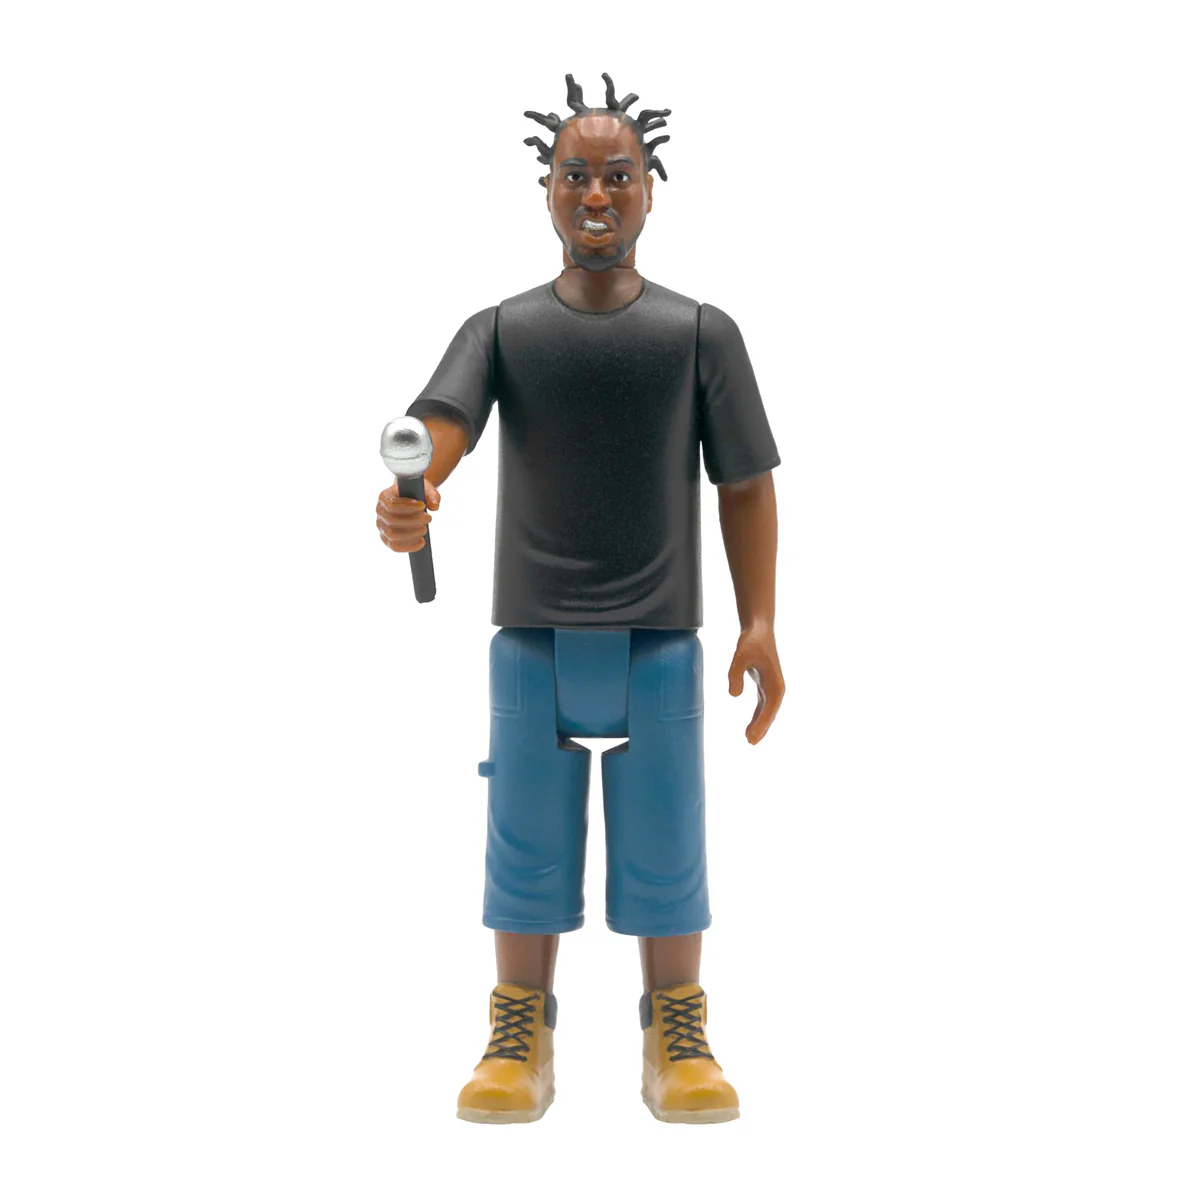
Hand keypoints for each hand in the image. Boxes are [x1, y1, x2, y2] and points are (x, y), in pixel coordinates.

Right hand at [376, 479, 440, 552]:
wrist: (412, 499)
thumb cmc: (417, 492)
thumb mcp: (425, 490)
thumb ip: (431, 496)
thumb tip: (434, 507)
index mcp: (384, 497)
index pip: (391, 505)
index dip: (407, 506)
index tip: (422, 506)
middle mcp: (380, 513)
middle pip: (391, 521)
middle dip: (412, 521)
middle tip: (428, 518)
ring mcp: (382, 527)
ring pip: (392, 535)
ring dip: (411, 534)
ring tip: (425, 528)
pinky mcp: (387, 539)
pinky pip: (395, 546)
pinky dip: (409, 546)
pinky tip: (422, 541)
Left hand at [727, 621, 784, 744]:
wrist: (758, 629)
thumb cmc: (751, 641)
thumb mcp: (740, 655)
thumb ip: (735, 674)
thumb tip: (733, 696)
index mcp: (775, 683)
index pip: (768, 709)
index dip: (761, 724)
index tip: (752, 736)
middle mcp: (776, 688)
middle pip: (769, 713)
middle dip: (761, 728)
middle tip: (750, 742)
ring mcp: (771, 687)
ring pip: (766, 711)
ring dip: (759, 725)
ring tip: (749, 739)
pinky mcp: (765, 685)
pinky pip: (762, 706)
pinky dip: (757, 716)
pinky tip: (750, 726)